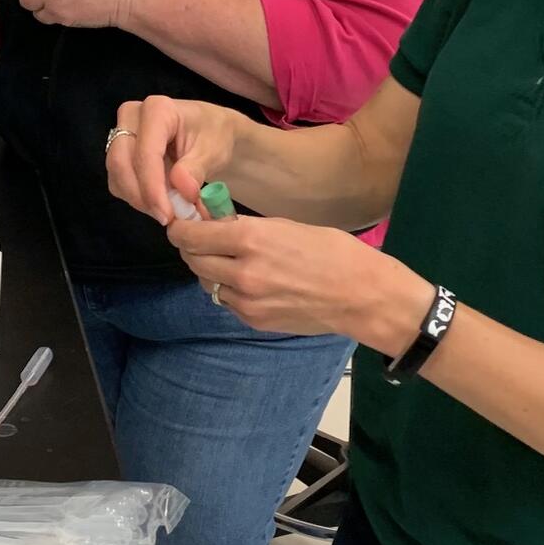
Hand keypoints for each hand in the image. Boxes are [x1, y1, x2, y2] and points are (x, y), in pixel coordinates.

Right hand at [106, 95, 242, 225]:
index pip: (146, 153)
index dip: (152, 188)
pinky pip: (119, 183)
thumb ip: (196, 169)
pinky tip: (161, 201)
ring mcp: (121, 134)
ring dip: (140, 200)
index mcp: (157, 109)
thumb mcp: (214, 150)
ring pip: (117, 176)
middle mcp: (132, 117)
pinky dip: (138, 198)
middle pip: (121, 163)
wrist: (211, 133)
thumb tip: (182, 190)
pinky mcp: (119, 153)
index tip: (167, 216)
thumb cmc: (215, 136)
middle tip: (167, 218)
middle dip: (143, 197)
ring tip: (170, 210)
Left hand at [166, 215, 430, 348]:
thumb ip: (247, 228)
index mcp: (250, 240)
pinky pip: (227, 301)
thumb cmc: (333, 252)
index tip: (183, 223)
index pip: (191, 235)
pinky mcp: (254, 321)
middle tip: (202, 239)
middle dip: (192, 248)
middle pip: (193, 260)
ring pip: (207, 283)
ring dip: (211, 270)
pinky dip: (229, 290)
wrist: (362, 296)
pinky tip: (251, 281)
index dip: (181, 228)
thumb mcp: (287, 226)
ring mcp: (247, 301)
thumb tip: (216, 225)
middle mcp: (242, 272)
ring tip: (230, 260)